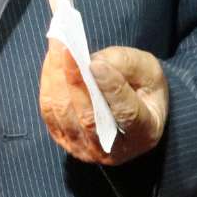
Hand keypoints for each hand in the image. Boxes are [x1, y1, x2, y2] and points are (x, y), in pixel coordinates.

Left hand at [38, 41, 168, 164]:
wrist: (133, 108)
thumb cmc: (143, 88)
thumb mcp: (148, 71)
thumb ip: (125, 65)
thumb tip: (91, 62)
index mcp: (143, 133)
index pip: (126, 113)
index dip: (111, 89)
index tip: (95, 64)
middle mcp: (113, 150)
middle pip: (88, 117)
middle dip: (74, 79)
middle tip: (65, 47)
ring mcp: (85, 149)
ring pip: (64, 113)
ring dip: (56, 77)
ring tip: (55, 46)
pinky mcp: (64, 140)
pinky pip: (50, 112)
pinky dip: (48, 84)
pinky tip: (51, 61)